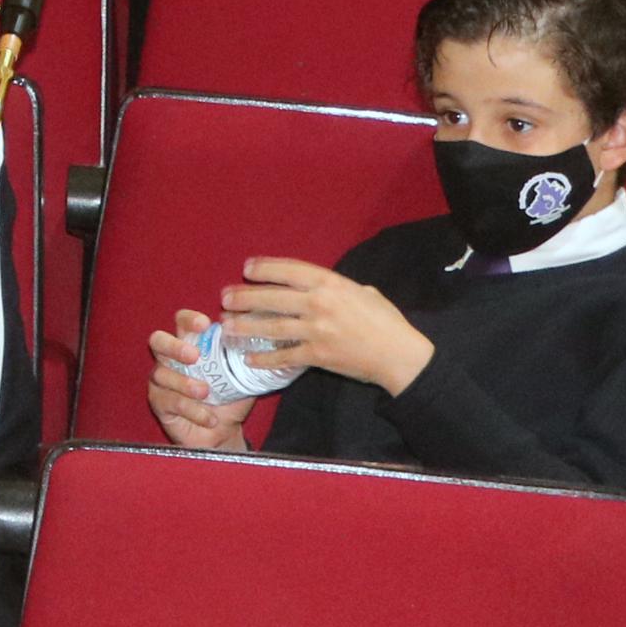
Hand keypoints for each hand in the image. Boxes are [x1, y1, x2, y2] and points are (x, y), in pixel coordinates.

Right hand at [142, 309, 254, 448]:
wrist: (223, 434)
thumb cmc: (229, 399)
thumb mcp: (241, 377)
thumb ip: (246, 359)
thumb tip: (266, 340)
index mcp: (190, 344)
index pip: (181, 322)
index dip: (189, 319)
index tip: (205, 324)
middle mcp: (170, 359)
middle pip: (158, 340)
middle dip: (174, 346)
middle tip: (194, 356)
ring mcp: (161, 380)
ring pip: (161, 373)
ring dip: (185, 383)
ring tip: (206, 393)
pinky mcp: (159, 403)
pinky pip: (169, 402)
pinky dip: (192, 410)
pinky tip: (210, 418)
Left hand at [219, 258, 432, 395]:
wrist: (401, 356)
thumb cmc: (387, 321)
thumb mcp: (364, 292)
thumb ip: (338, 287)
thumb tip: (321, 285)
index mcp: (330, 283)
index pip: (288, 270)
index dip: (264, 268)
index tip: (246, 269)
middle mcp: (318, 303)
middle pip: (271, 297)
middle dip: (244, 297)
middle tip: (224, 298)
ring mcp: (316, 330)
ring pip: (271, 326)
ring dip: (245, 326)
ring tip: (226, 326)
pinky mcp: (317, 355)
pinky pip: (284, 356)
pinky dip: (264, 357)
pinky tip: (248, 358)